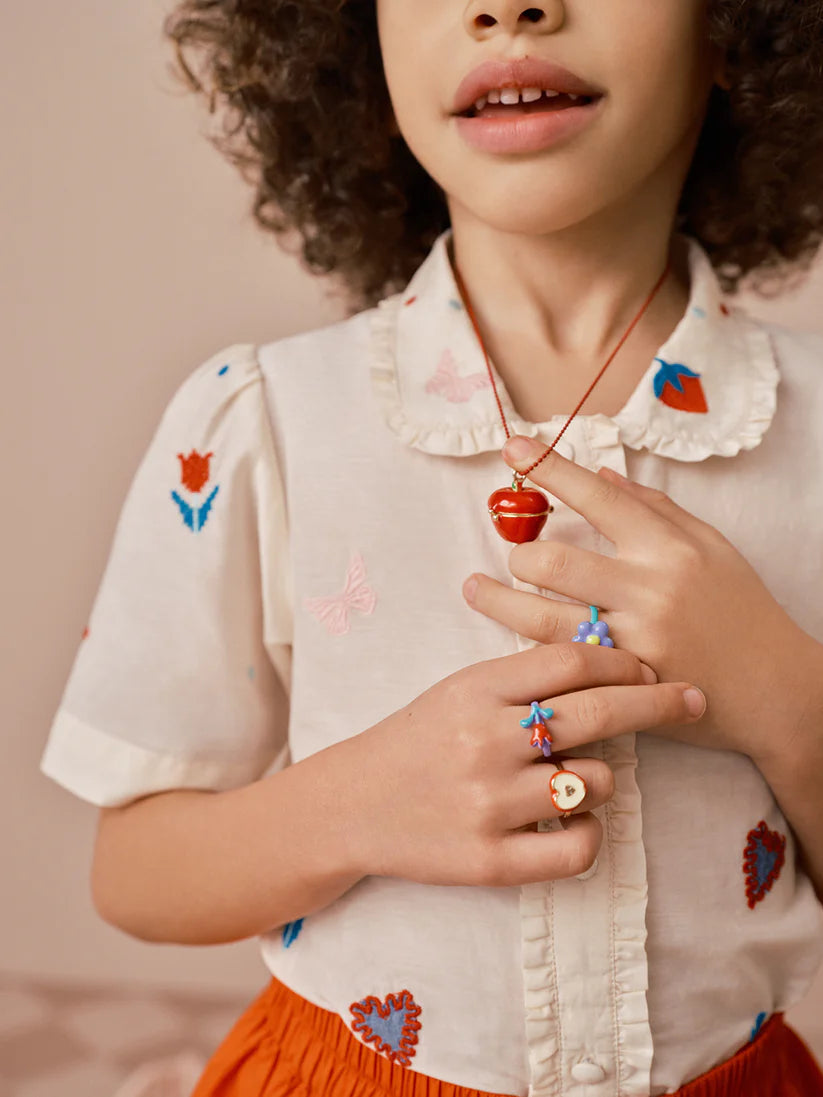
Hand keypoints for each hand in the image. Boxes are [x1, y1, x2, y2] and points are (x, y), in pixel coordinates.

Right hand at [345, 644, 702, 887]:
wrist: (351, 806)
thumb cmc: (416, 740)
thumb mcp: (459, 690)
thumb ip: (522, 677)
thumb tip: (606, 661)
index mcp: (476, 690)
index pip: (571, 661)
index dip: (622, 660)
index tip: (649, 667)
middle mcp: (485, 742)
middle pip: (599, 712)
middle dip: (659, 701)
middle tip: (692, 699)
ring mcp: (488, 804)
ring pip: (595, 783)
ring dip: (602, 778)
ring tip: (573, 779)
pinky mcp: (489, 861)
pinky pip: (577, 847)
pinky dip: (589, 834)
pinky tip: (570, 823)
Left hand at [462, 435, 818, 764]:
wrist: (775, 688)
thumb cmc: (741, 608)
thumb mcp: (711, 546)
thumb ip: (654, 508)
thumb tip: (602, 472)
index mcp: (668, 546)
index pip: (598, 495)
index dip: (550, 468)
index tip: (513, 447)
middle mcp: (649, 588)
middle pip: (554, 560)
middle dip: (519, 553)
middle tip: (509, 554)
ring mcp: (634, 638)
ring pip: (543, 617)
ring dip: (499, 601)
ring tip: (476, 588)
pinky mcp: (624, 682)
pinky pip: (562, 659)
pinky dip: (532, 645)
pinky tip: (512, 635)